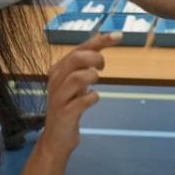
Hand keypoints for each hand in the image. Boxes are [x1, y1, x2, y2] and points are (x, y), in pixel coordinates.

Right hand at [40, 32, 119, 155]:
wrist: (56, 138)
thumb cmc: (68, 106)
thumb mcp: (75, 83)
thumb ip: (85, 66)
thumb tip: (99, 48)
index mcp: (59, 70)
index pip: (79, 49)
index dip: (99, 40)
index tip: (118, 36)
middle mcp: (56, 80)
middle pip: (75, 59)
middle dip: (94, 58)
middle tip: (103, 66)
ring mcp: (59, 97)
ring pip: (75, 78)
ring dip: (91, 76)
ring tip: (96, 81)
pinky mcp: (64, 113)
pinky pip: (80, 102)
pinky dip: (91, 97)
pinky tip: (93, 98)